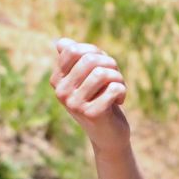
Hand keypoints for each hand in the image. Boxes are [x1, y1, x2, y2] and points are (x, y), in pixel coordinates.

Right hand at [51, 37, 129, 152]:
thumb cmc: (99, 100)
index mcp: (57, 80)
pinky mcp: (92, 114)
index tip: (102, 64)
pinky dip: (122, 91)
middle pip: (90, 59)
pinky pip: (113, 88)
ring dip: (118, 77)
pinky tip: (119, 100)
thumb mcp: (86, 78)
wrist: (108, 136)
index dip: (94, 51)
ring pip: (102, 73)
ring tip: (119, 87)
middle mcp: (61, 92)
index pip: (72, 49)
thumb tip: (61, 42)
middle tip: (115, 77)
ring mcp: (74, 104)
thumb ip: (75, 59)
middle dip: (110, 64)